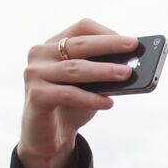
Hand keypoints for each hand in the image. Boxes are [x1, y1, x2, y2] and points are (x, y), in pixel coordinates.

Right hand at [17, 19, 138, 167]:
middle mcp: (40, 54)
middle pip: (78, 44)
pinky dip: (90, 98)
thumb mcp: (88, 85)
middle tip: (133, 47)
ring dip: (103, 71)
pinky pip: (68, 94)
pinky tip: (108, 103)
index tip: (128, 42)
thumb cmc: (70, 107)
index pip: (81, 28)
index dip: (105, 33)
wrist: (48, 139)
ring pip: (74, 68)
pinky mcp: (35, 95)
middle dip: (109, 46)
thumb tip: (128, 66)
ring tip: (126, 74)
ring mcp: (34, 74)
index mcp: (53, 45)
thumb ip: (101, 73)